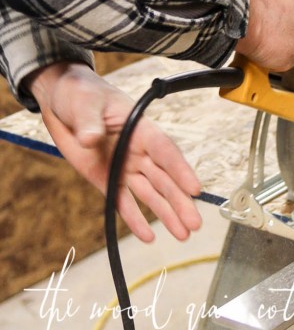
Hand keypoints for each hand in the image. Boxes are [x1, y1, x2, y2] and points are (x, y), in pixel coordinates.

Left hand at [27, 62, 201, 242]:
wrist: (62, 99)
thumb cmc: (80, 93)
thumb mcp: (85, 103)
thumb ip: (90, 123)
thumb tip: (90, 139)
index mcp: (139, 128)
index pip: (164, 151)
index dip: (180, 170)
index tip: (195, 189)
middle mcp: (136, 150)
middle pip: (163, 178)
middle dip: (179, 201)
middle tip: (194, 224)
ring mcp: (123, 166)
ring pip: (150, 193)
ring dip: (166, 213)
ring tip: (183, 235)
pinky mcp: (106, 178)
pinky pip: (123, 202)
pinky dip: (135, 219)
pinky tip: (148, 236)